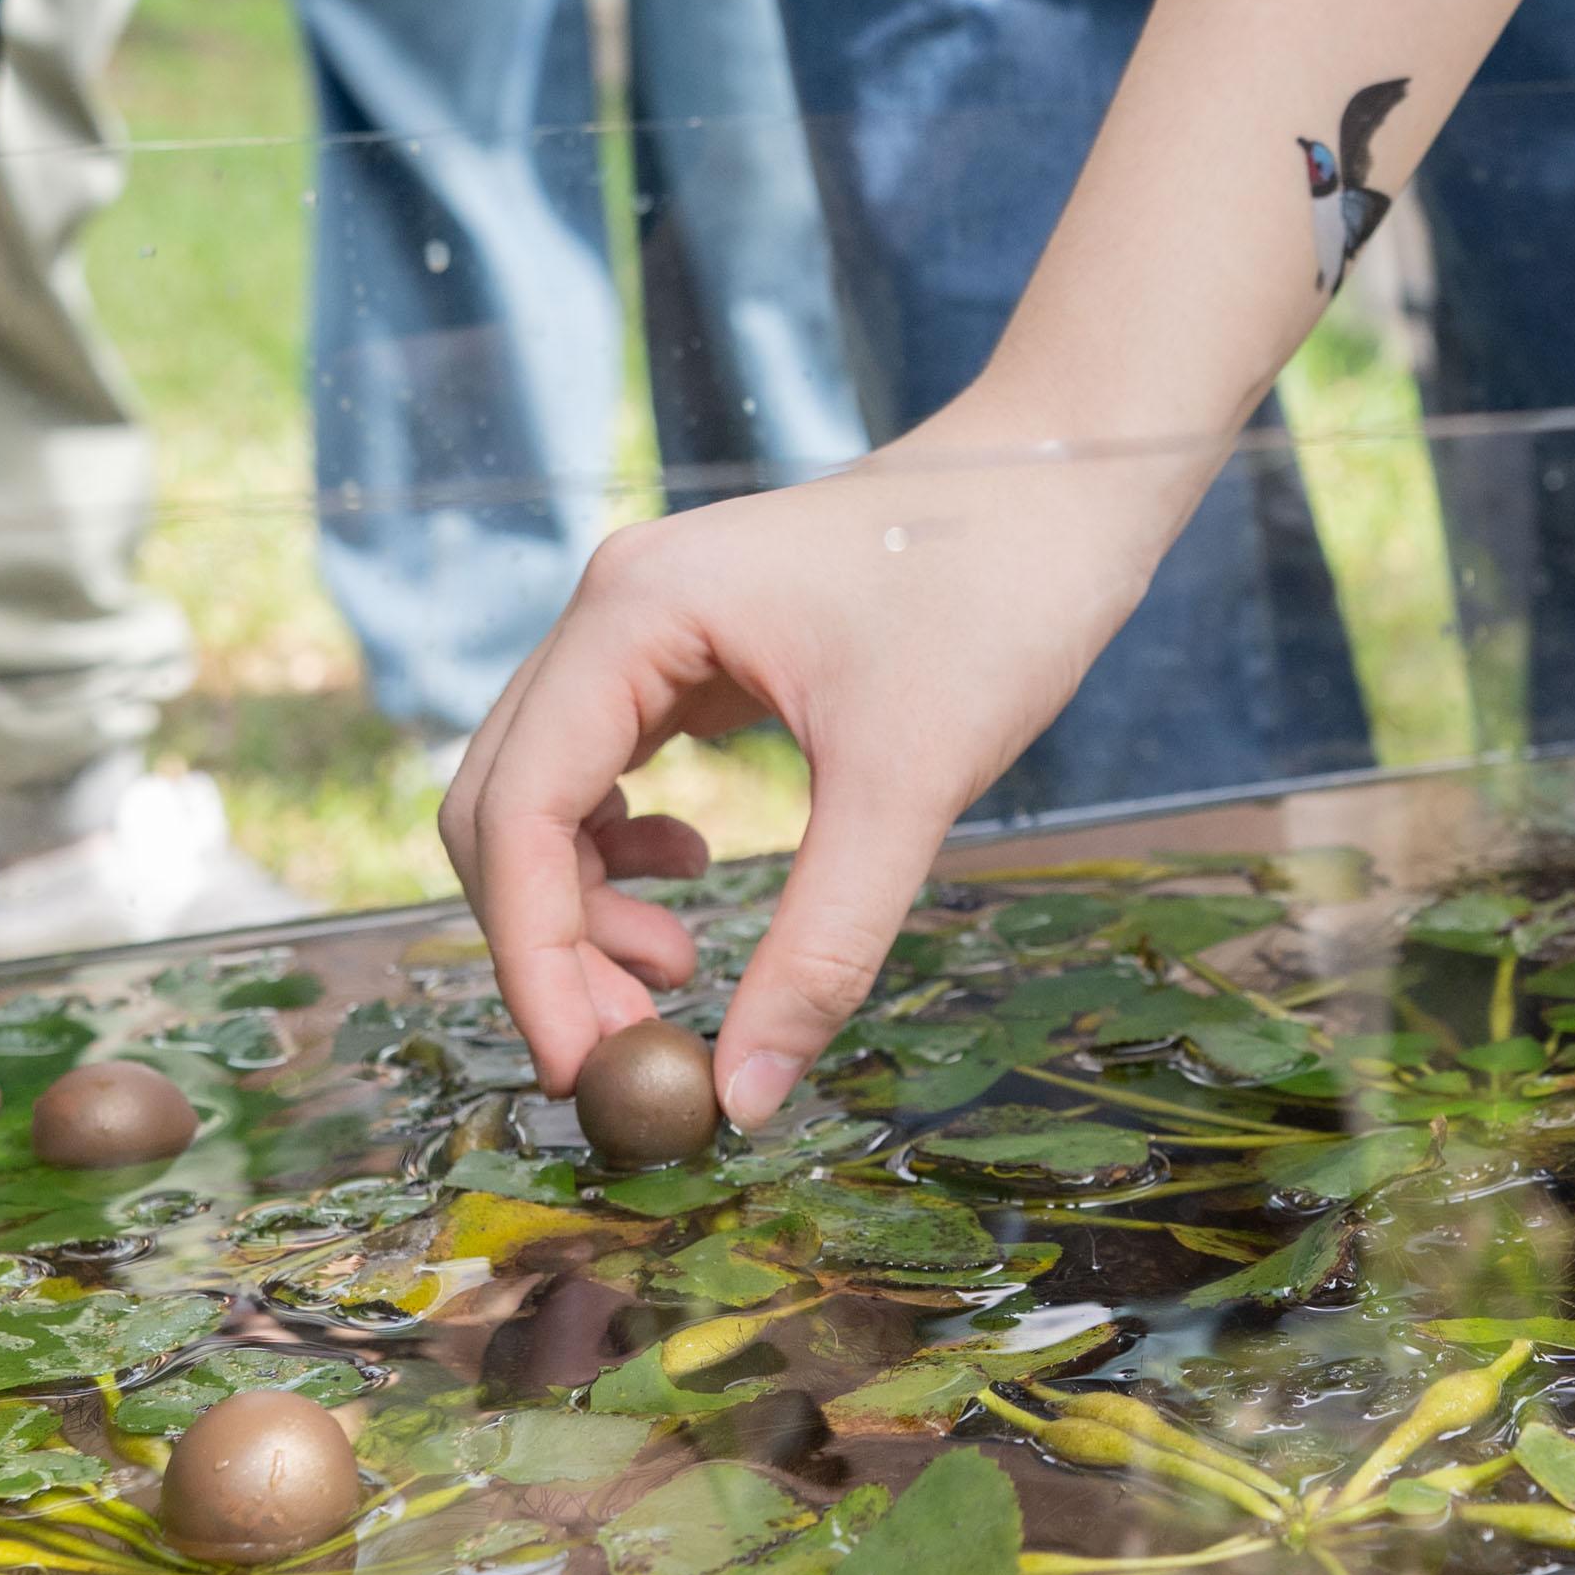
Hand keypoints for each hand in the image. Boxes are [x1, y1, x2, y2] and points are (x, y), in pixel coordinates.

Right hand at [440, 430, 1217, 1125]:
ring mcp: (648, 621)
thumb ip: (820, 946)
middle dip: (551, 940)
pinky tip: (696, 877)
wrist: (1070, 478)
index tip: (586, 1070)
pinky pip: (607, 763)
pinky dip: (624, 847)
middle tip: (635, 1046)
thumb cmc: (996, 597)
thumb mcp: (906, 786)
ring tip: (682, 972)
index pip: (514, 811)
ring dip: (586, 902)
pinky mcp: (693, 644)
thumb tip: (745, 1096)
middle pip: (504, 805)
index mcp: (632, 612)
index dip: (533, 957)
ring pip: (549, 792)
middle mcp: (613, 607)